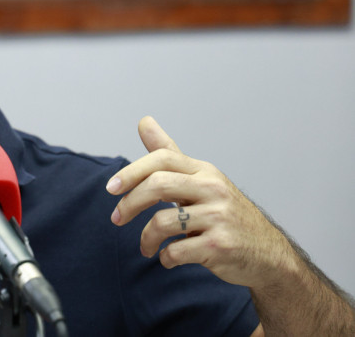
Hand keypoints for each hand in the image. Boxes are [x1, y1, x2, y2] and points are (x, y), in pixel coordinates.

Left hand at [106, 116, 295, 288]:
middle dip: (129, 204)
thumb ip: (170, 154)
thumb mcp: (201, 179)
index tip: (111, 188)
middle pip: (157, 185)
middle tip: (116, 219)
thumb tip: (143, 120)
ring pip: (162, 222)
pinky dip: (164, 258)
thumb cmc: (225, 214)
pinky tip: (167, 258)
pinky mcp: (219, 246)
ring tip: (146, 247)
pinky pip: (176, 251)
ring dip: (146, 238)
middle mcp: (214, 189)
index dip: (131, 171)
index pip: (162, 158)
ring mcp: (219, 217)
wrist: (268, 256)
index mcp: (205, 171)